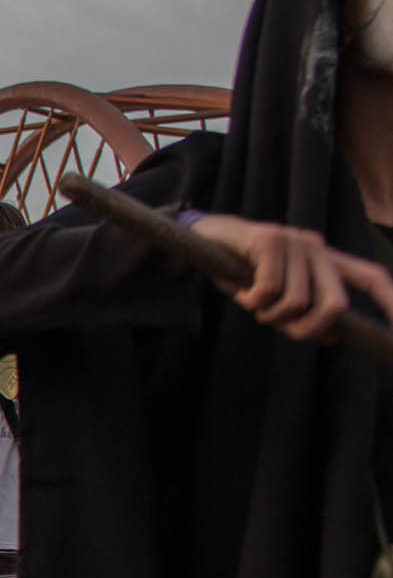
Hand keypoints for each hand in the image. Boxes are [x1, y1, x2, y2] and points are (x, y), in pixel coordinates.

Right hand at [196, 214, 392, 341]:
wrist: (204, 239)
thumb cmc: (241, 269)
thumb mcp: (278, 295)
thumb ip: (305, 311)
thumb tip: (332, 338)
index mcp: (325, 259)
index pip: (371, 277)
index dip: (391, 302)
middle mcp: (317, 246)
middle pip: (335, 304)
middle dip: (308, 329)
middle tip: (282, 328)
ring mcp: (295, 242)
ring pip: (296, 302)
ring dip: (268, 313)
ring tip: (251, 301)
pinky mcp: (269, 240)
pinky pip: (269, 290)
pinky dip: (251, 300)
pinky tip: (240, 290)